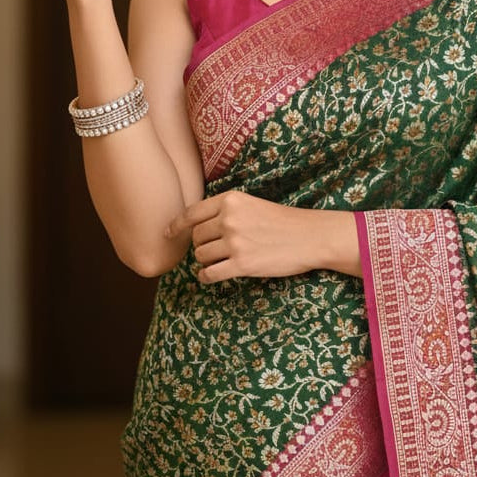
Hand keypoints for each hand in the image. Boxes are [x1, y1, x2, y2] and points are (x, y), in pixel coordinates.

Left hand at [165, 189, 360, 281]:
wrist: (310, 236)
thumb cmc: (282, 221)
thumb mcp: (252, 204)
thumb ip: (226, 211)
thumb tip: (198, 226)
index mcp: (231, 200)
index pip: (192, 213)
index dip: (175, 225)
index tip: (166, 233)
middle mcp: (229, 219)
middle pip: (196, 237)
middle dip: (202, 245)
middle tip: (216, 249)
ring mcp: (235, 242)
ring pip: (201, 256)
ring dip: (207, 261)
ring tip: (222, 260)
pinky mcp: (242, 264)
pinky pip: (210, 274)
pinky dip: (207, 277)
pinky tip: (212, 276)